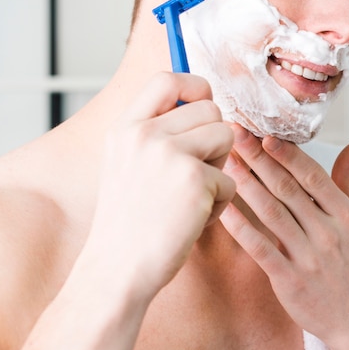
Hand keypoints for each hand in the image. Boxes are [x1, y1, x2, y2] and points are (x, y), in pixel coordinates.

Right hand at [87, 72, 235, 299]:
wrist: (117, 271)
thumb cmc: (129, 221)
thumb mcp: (126, 163)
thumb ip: (154, 131)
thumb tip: (201, 101)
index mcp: (126, 127)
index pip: (166, 78)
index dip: (193, 85)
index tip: (201, 104)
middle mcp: (145, 134)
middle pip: (210, 109)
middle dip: (214, 138)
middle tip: (195, 170)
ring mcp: (170, 155)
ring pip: (226, 137)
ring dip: (220, 166)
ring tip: (194, 193)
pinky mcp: (196, 180)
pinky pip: (231, 179)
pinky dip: (220, 202)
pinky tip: (193, 219)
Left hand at [220, 125, 348, 349]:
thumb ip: (348, 183)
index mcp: (345, 215)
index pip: (312, 176)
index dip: (287, 154)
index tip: (265, 134)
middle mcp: (328, 232)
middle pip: (287, 188)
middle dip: (259, 159)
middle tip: (236, 134)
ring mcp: (308, 257)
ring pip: (271, 212)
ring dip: (246, 184)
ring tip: (225, 162)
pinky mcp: (289, 279)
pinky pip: (260, 247)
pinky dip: (241, 226)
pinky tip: (224, 207)